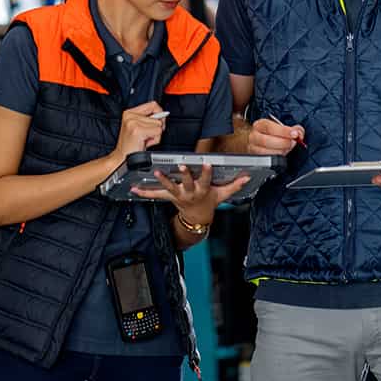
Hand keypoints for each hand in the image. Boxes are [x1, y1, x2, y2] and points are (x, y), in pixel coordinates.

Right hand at [110, 102, 165, 164]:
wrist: (122, 159)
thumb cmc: (131, 145)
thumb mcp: (138, 127)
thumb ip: (149, 119)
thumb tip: (163, 114)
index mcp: (129, 113)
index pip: (152, 104)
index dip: (159, 113)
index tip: (159, 121)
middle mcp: (130, 116)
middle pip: (158, 116)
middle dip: (156, 127)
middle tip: (146, 135)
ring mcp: (133, 123)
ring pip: (159, 125)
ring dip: (155, 135)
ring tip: (144, 139)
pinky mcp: (137, 130)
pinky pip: (157, 132)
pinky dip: (155, 140)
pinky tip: (145, 143)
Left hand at [131, 164, 250, 225]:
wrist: (197, 217)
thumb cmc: (210, 202)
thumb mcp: (223, 194)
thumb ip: (235, 185)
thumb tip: (247, 177)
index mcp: (203, 190)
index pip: (206, 180)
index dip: (207, 172)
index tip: (207, 163)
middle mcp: (190, 192)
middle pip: (187, 183)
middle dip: (185, 174)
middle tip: (182, 165)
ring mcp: (178, 195)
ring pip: (170, 187)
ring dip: (163, 180)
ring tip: (156, 172)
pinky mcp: (169, 197)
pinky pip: (155, 195)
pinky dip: (144, 192)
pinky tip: (134, 188)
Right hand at [248, 118, 304, 155]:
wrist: (262, 141)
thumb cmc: (274, 134)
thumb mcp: (285, 128)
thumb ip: (295, 129)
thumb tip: (299, 133)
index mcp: (260, 125)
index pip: (269, 127)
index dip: (283, 131)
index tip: (295, 134)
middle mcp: (254, 136)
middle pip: (265, 141)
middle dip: (282, 143)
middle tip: (292, 143)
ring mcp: (253, 148)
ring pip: (265, 152)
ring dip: (280, 151)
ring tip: (287, 149)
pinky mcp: (256, 158)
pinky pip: (266, 160)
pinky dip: (276, 158)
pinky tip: (282, 155)